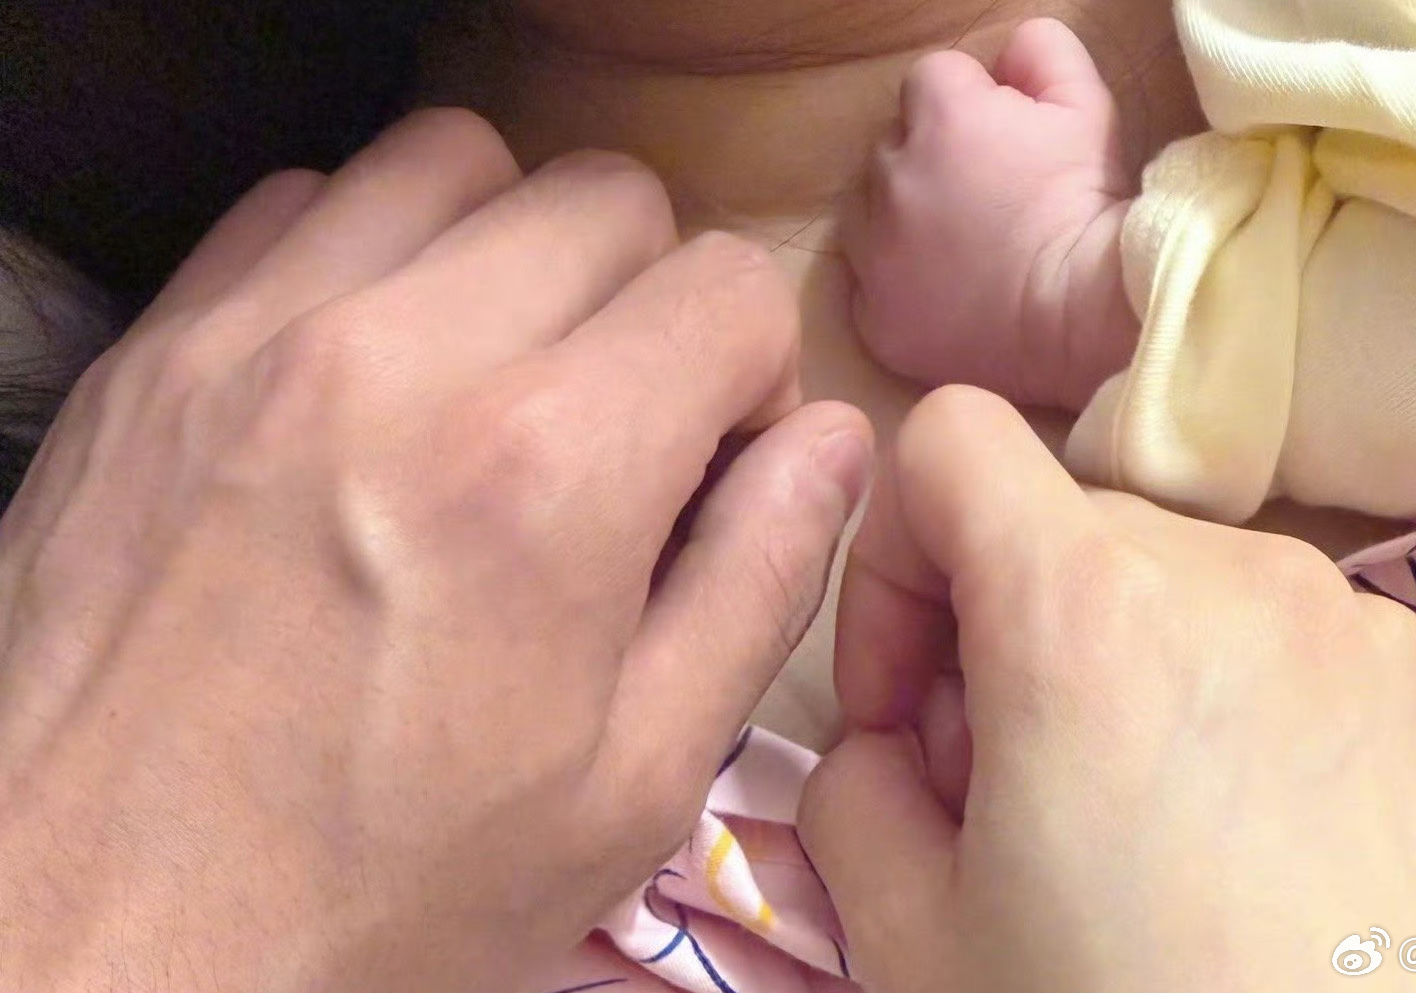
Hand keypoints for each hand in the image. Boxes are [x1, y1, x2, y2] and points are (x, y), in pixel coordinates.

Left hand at [0, 109, 871, 992]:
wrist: (92, 942)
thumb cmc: (380, 894)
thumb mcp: (630, 788)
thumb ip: (757, 585)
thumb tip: (827, 442)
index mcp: (547, 475)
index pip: (725, 288)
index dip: (748, 379)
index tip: (705, 466)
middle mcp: (400, 360)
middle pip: (603, 198)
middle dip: (646, 302)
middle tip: (612, 427)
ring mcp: (256, 336)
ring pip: (452, 160)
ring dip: (512, 253)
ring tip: (496, 382)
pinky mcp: (155, 351)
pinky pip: (301, 202)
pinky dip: (369, 257)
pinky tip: (372, 380)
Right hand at [800, 386, 1415, 991]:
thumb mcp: (903, 928)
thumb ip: (850, 781)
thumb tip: (894, 735)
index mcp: (1081, 608)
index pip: (948, 439)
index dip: (892, 558)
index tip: (907, 699)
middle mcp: (1232, 572)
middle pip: (1057, 525)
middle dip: (997, 634)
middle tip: (1002, 788)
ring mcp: (1348, 620)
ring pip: (1168, 577)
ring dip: (1112, 661)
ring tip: (1128, 816)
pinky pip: (1276, 629)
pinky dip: (1222, 691)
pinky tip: (1234, 829)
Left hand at [845, 19, 1136, 410]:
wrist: (1083, 317)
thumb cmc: (1087, 206)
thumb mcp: (1087, 105)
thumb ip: (1041, 52)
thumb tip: (1008, 52)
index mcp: (938, 116)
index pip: (933, 80)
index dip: (974, 106)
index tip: (1008, 142)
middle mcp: (890, 177)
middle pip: (894, 144)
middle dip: (930, 159)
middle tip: (987, 199)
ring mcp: (874, 254)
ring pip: (869, 212)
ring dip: (902, 218)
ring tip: (961, 246)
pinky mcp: (875, 319)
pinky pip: (870, 286)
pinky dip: (898, 286)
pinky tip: (947, 293)